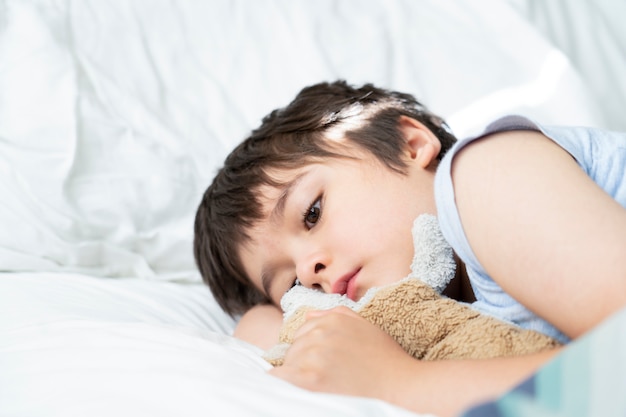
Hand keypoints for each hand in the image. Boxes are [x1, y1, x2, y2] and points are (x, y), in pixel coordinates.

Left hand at [268, 306, 416, 402]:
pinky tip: (300, 390)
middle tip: (325, 377)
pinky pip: (280, 378)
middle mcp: (321, 333)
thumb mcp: (365, 327)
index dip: (309, 350)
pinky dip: (285, 384)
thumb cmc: (386, 360)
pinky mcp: (311, 378)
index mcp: (332, 319)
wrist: (402, 386)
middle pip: (294, 348)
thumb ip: (337, 315)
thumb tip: (309, 314)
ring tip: (323, 385)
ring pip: (288, 364)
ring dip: (298, 375)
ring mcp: (315, 354)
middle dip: (303, 362)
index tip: (322, 364)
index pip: (302, 333)